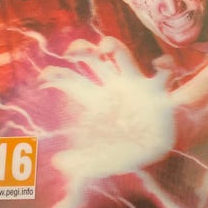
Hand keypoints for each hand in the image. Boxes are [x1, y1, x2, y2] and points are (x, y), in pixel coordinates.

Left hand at [38, 36, 174, 180]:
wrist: (160, 154)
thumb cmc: (126, 151)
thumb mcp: (99, 162)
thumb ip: (79, 163)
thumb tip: (57, 162)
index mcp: (97, 100)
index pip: (72, 81)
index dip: (55, 75)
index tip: (41, 79)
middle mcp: (114, 86)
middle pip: (94, 59)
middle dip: (81, 49)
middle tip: (71, 52)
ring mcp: (136, 85)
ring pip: (122, 55)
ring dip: (112, 45)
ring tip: (105, 47)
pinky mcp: (159, 91)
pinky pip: (165, 72)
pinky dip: (166, 64)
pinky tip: (159, 64)